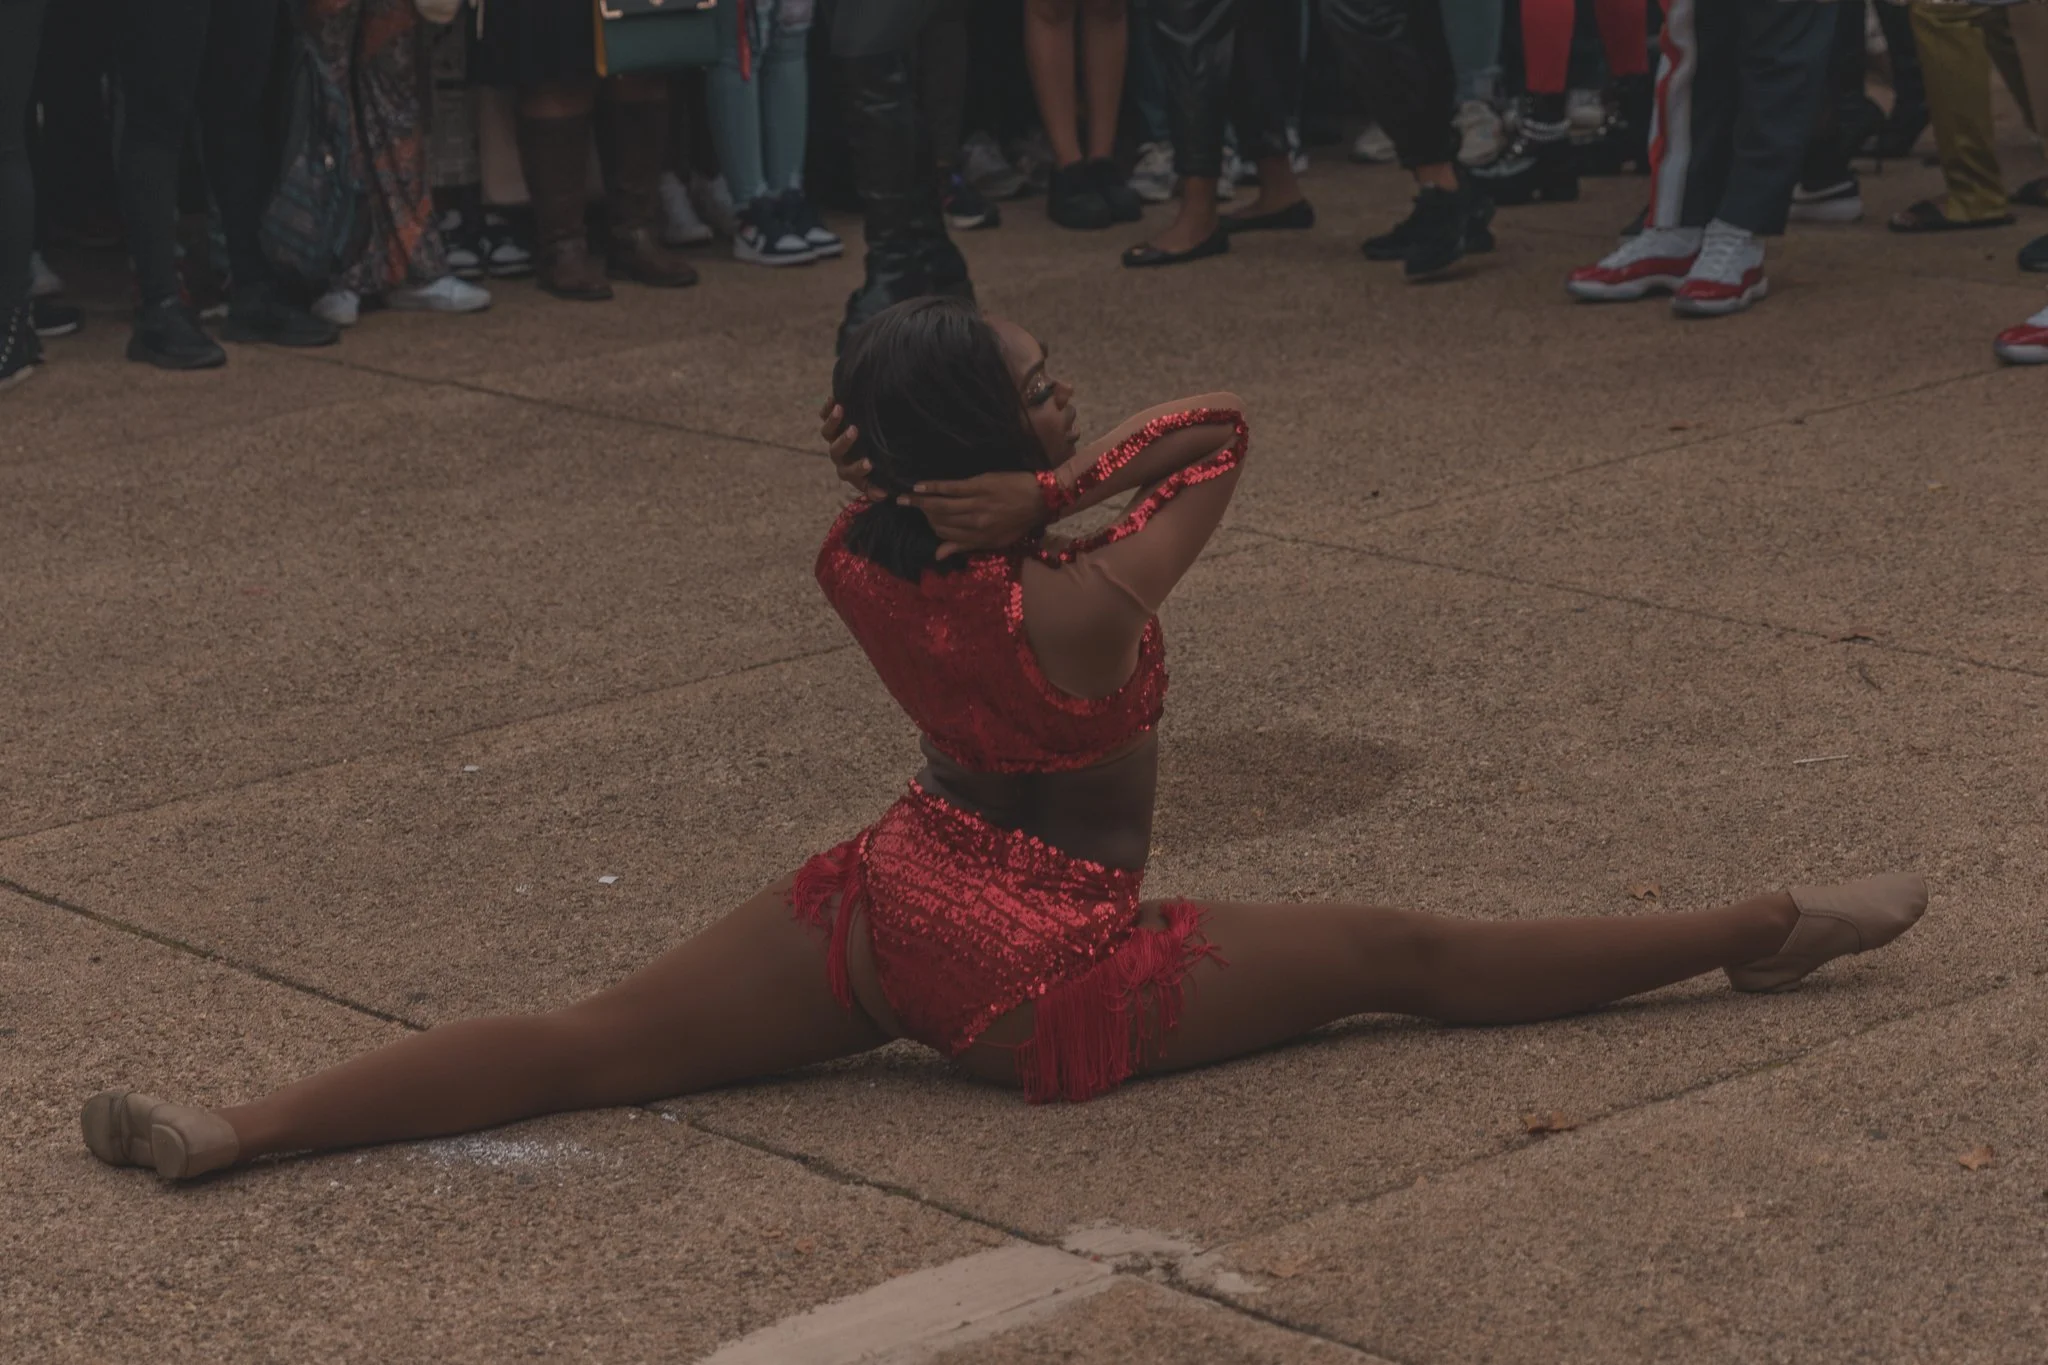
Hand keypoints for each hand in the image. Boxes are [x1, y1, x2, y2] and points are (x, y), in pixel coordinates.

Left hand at [818, 398, 884, 501]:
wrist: (868, 449)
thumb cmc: (877, 468)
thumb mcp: (878, 479)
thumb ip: (878, 487)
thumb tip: (883, 494)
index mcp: (849, 471)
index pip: (851, 472)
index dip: (858, 469)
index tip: (869, 463)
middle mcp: (839, 456)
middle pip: (836, 451)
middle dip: (844, 441)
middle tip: (854, 431)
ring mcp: (833, 440)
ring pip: (827, 433)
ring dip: (833, 422)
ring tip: (840, 409)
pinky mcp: (831, 424)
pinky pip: (824, 417)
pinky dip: (827, 409)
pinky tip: (834, 398)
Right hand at [898, 472, 1045, 559]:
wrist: (1040, 498)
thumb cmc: (1020, 522)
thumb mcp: (996, 541)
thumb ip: (966, 547)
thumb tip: (938, 554)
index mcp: (978, 538)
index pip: (946, 535)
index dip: (933, 529)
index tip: (925, 522)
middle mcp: (974, 523)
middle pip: (940, 520)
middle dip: (923, 515)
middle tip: (909, 506)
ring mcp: (975, 503)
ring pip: (940, 505)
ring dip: (920, 502)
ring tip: (904, 498)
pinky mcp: (977, 485)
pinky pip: (950, 488)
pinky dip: (933, 487)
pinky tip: (918, 486)